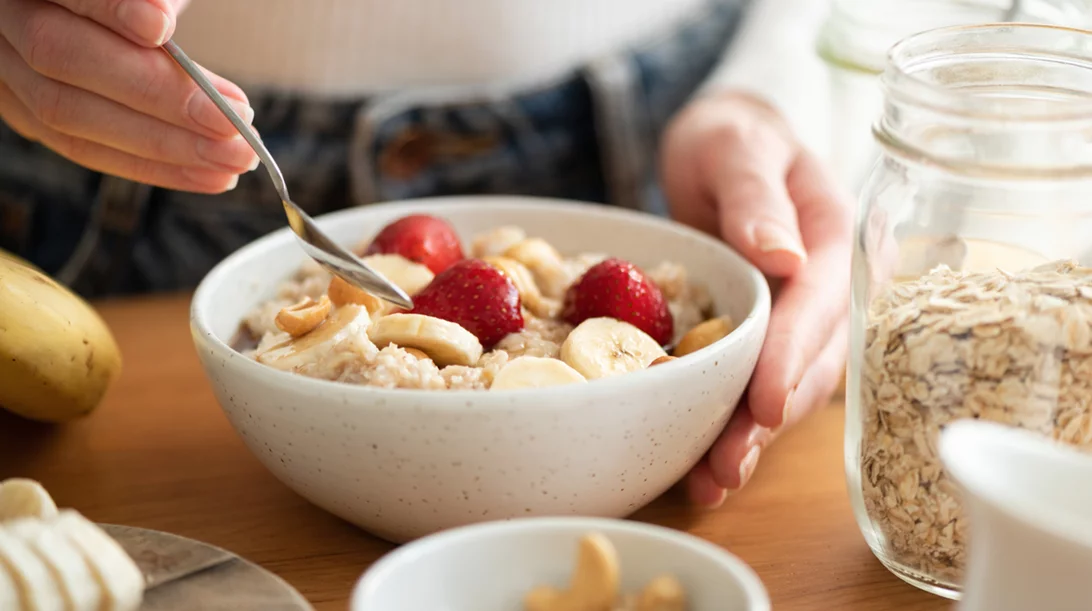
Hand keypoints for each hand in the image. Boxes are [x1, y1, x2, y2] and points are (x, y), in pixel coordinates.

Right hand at [0, 0, 256, 192]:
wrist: (107, 11)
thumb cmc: (141, 1)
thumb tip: (157, 23)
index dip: (107, 8)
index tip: (159, 26)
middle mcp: (3, 21)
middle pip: (60, 57)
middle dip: (157, 95)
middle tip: (232, 121)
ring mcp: (6, 72)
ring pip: (68, 114)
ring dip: (164, 144)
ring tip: (235, 154)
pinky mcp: (27, 114)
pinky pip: (83, 148)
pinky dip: (152, 165)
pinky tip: (211, 174)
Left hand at [660, 91, 851, 506]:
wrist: (729, 144)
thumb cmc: (733, 138)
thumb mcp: (737, 146)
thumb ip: (757, 195)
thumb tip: (783, 254)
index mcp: (834, 237)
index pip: (820, 304)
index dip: (792, 356)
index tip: (765, 402)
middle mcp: (831, 287)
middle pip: (810, 362)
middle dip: (769, 418)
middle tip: (725, 466)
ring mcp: (806, 318)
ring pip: (790, 387)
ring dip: (754, 437)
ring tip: (712, 482)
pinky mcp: (776, 337)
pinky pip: (761, 384)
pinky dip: (736, 424)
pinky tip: (705, 464)